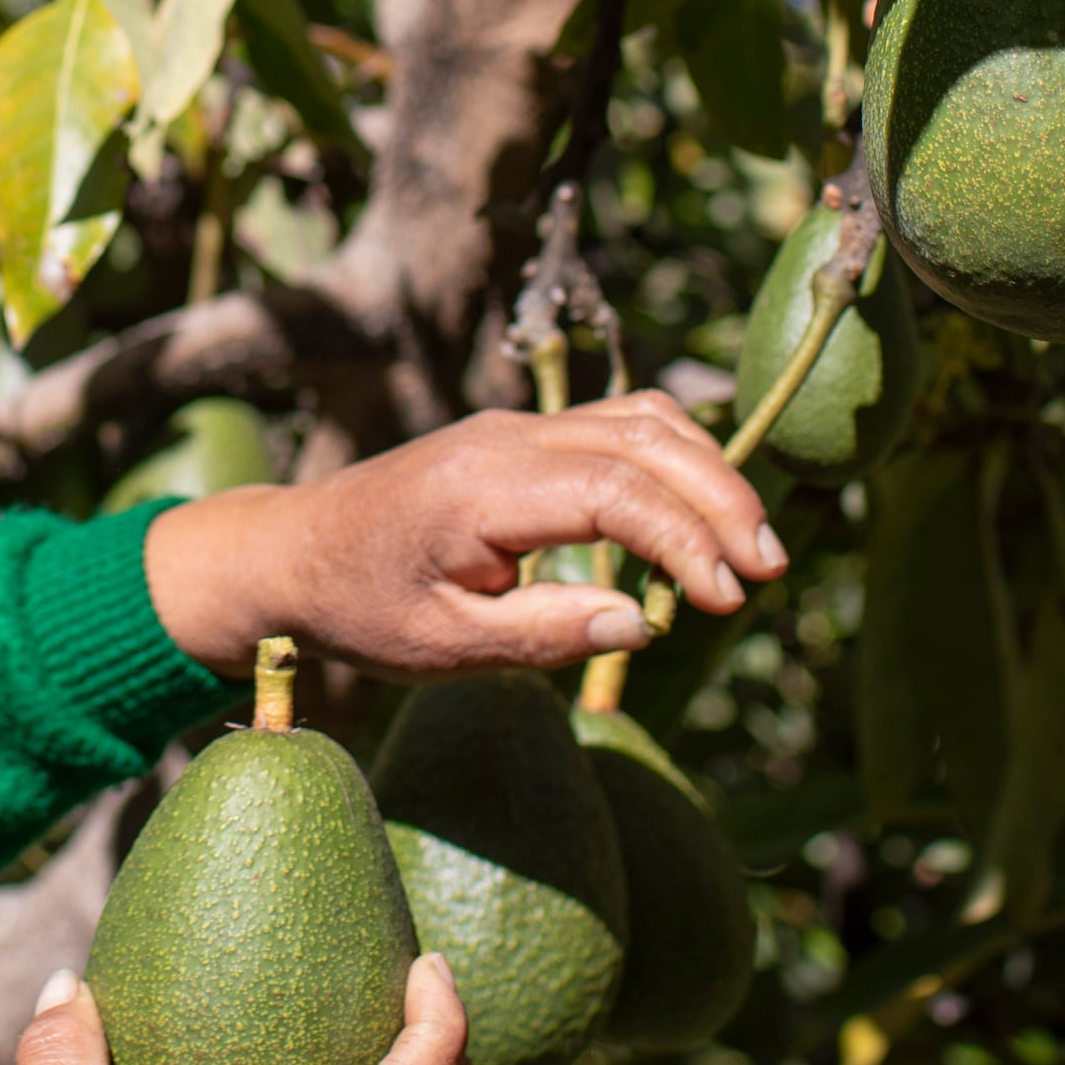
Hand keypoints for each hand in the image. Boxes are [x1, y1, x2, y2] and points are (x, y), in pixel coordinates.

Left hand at [140, 396, 783, 684]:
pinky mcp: (525, 435)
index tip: (725, 599)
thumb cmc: (360, 608)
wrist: (294, 551)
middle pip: (645, 437)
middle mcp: (506, 438)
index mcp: (480, 488)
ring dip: (708, 472)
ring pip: (641, 417)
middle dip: (720, 499)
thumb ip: (543, 635)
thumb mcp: (441, 647)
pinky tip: (704, 514)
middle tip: (770, 572)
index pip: (614, 489)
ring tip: (751, 550)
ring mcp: (517, 427)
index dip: (684, 540)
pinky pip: (620, 423)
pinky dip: (676, 457)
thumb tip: (642, 623)